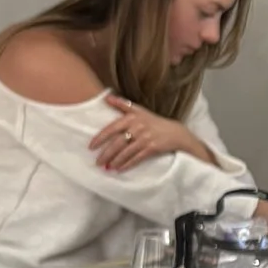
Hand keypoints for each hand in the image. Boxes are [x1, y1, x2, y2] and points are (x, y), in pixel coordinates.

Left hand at [91, 96, 211, 174]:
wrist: (175, 133)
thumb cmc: (154, 121)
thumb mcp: (139, 110)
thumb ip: (122, 104)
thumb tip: (106, 97)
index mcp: (132, 117)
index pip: (112, 128)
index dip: (100, 138)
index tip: (91, 147)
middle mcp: (138, 127)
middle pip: (117, 143)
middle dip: (106, 154)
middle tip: (97, 162)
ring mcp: (145, 138)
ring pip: (126, 152)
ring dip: (115, 161)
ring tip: (107, 167)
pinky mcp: (152, 148)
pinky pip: (137, 158)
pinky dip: (127, 164)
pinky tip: (119, 169)